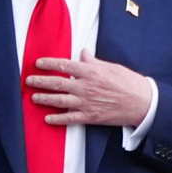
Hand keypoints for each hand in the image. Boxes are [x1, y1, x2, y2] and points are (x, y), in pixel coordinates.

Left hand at [27, 52, 151, 127]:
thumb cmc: (129, 83)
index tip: (38, 63)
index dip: (49, 63)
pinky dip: (57, 119)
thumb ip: (94, 62)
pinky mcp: (90, 117)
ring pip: (59, 100)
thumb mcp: (112, 67)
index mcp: (90, 72)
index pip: (64, 65)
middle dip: (40, 81)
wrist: (142, 103)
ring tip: (34, 97)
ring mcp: (86, 103)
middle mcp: (85, 87)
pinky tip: (47, 118)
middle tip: (29, 80)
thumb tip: (83, 53)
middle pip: (57, 83)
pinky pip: (69, 118)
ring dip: (44, 98)